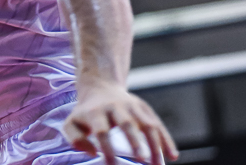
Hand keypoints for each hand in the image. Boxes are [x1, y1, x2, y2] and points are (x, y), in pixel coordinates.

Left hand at [63, 84, 177, 164]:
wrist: (99, 88)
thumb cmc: (85, 113)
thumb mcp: (72, 123)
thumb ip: (75, 138)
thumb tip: (92, 152)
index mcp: (95, 111)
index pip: (101, 131)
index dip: (107, 149)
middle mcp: (115, 106)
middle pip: (126, 123)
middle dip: (134, 141)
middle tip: (141, 160)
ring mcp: (132, 105)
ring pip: (147, 123)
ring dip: (155, 144)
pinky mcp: (144, 108)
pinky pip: (158, 124)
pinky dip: (166, 139)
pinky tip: (173, 156)